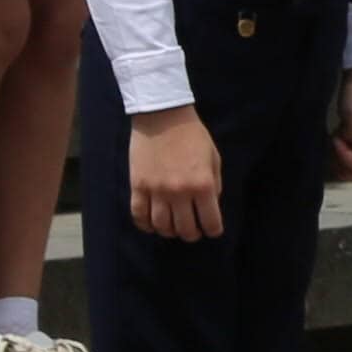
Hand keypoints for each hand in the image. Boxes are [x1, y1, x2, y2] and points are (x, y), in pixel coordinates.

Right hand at [125, 105, 225, 239]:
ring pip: (161, 226)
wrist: (163, 117)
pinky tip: (152, 225)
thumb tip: (210, 206)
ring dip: (169, 232)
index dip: (213, 230)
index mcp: (203, 185)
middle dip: (191, 234)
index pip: (210, 221)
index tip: (212, 231)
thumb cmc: (193, 136)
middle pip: (185, 229)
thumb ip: (214, 185)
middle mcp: (180, 192)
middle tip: (192, 231)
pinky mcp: (137, 186)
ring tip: (173, 228)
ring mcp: (156, 191)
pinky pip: (138, 215)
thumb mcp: (213, 159)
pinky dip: (145, 225)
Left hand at [327, 76, 351, 183]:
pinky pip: (350, 160)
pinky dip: (340, 153)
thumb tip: (343, 153)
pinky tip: (341, 137)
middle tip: (337, 139)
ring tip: (339, 136)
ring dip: (339, 157)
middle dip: (340, 160)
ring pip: (351, 170)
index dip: (341, 155)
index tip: (337, 136)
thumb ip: (351, 139)